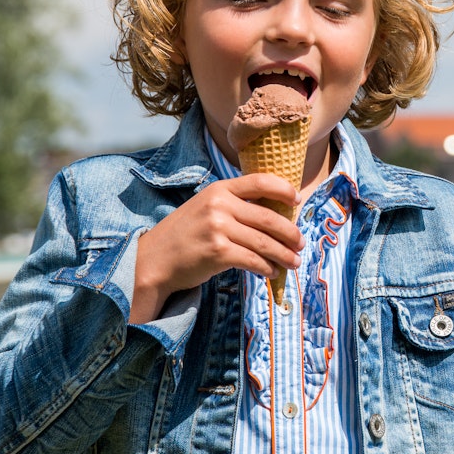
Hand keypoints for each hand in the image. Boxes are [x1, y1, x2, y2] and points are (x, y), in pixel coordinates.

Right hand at [131, 174, 303, 323]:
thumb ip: (234, 205)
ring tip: (294, 262)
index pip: (260, 181)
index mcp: (219, 189)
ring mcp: (218, 229)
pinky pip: (253, 260)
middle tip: (301, 243)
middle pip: (269, 217)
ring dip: (284, 255)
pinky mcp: (218, 252)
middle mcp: (219, 205)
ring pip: (264, 242)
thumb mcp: (206, 208)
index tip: (297, 201)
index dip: (284, 190)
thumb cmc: (185, 235)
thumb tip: (276, 214)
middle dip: (290, 233)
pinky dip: (267, 268)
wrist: (153, 261)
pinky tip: (272, 272)